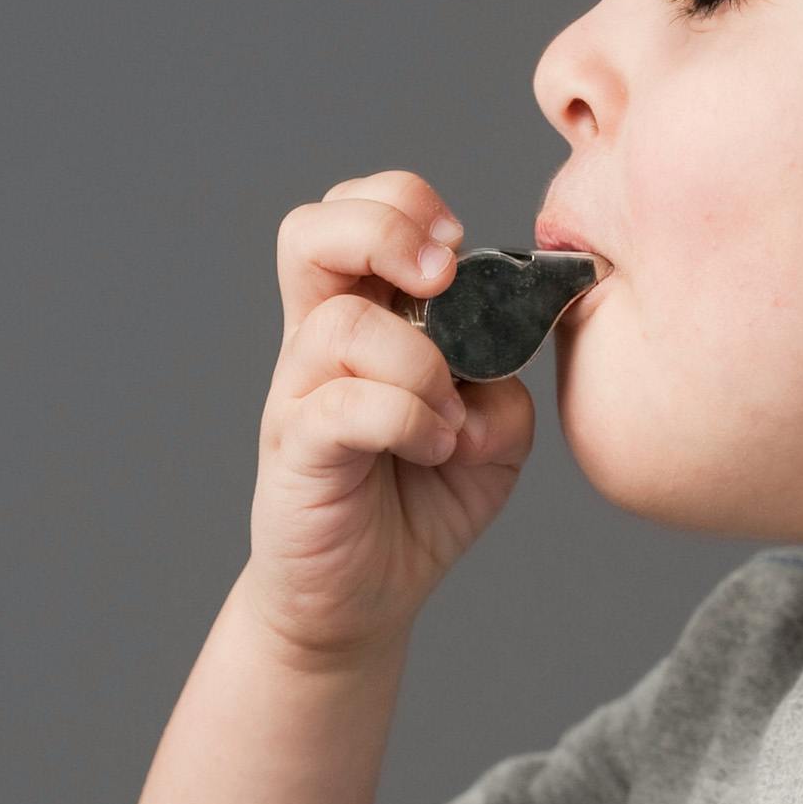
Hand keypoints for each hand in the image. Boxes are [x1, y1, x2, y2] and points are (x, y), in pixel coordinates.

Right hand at [242, 169, 536, 662]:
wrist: (363, 596)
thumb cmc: (421, 501)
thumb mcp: (495, 436)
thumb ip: (507, 385)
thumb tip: (496, 368)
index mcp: (364, 317)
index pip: (357, 212)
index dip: (408, 207)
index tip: (462, 252)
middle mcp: (317, 344)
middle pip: (310, 232)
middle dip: (386, 231)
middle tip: (441, 280)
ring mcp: (298, 396)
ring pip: (342, 324)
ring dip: (420, 361)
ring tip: (450, 415)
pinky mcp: (295, 453)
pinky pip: (343, 406)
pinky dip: (407, 418)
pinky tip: (437, 448)